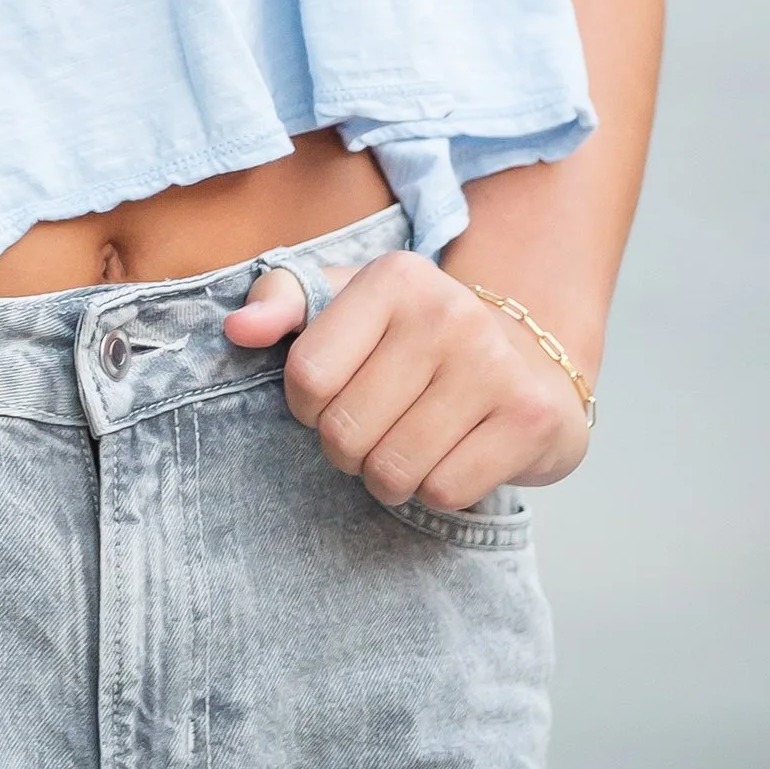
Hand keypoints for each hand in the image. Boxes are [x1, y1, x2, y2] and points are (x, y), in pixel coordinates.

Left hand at [223, 252, 591, 514]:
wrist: (531, 365)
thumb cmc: (415, 340)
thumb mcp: (348, 305)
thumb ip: (281, 302)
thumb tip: (237, 330)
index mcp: (395, 278)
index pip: (306, 376)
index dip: (307, 406)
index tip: (334, 395)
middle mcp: (448, 312)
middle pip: (346, 432)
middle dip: (347, 449)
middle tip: (374, 429)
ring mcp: (495, 365)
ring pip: (393, 470)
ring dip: (388, 476)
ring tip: (409, 444)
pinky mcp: (529, 419)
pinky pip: (445, 490)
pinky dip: (436, 489)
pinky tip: (453, 454)